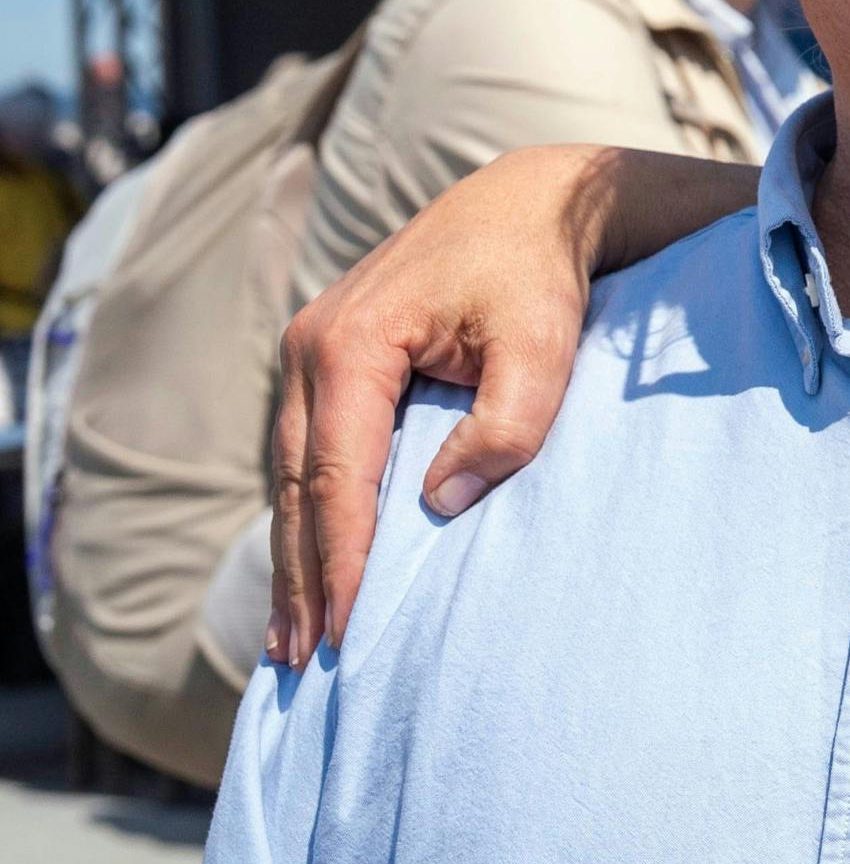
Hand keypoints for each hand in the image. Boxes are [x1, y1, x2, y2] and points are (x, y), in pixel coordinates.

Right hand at [265, 144, 745, 661]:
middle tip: (302, 659)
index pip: (339, 476)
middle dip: (302, 576)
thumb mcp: (542, 349)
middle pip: (300, 485)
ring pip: (294, 473)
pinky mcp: (328, 359)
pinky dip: (308, 513)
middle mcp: (311, 347)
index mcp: (352, 345)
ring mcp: (310, 350)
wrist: (529, 204)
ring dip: (295, 554)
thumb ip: (505, 426)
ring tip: (293, 635)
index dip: (341, 560)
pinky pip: (308, 451)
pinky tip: (310, 564)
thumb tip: (441, 506)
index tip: (345, 632)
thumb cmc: (540, 275)